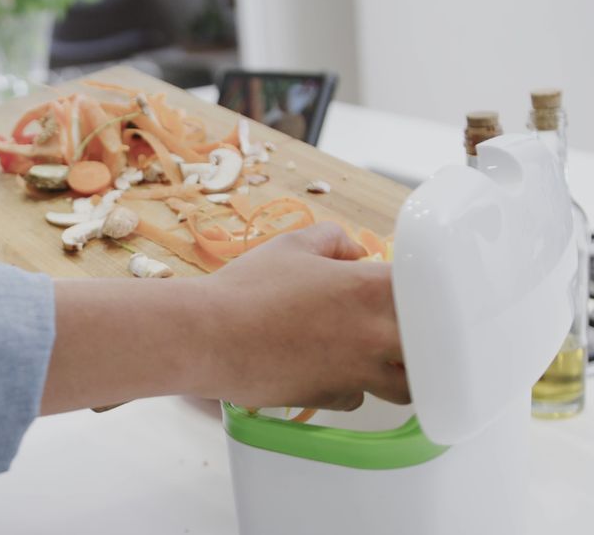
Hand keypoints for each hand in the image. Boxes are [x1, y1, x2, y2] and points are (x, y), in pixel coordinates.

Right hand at [42, 222, 408, 414]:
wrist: (208, 336)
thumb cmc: (246, 288)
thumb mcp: (290, 246)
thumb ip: (333, 240)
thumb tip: (355, 252)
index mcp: (371, 287)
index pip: (431, 294)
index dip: (426, 294)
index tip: (416, 293)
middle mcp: (375, 333)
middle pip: (430, 349)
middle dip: (420, 340)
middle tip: (402, 329)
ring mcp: (357, 371)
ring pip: (404, 385)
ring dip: (395, 372)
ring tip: (373, 356)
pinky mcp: (332, 398)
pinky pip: (358, 397)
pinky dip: (349, 387)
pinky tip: (328, 371)